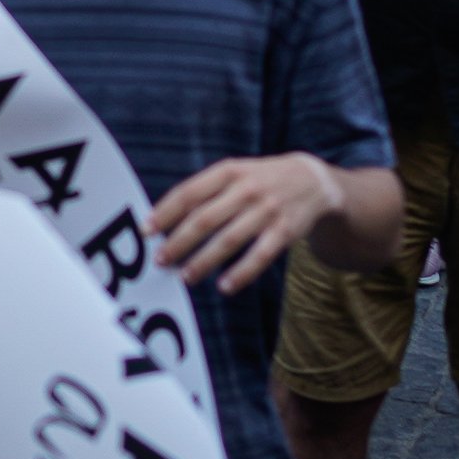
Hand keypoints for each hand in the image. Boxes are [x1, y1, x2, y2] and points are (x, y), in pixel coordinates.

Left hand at [147, 151, 345, 293]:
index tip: (146, 231)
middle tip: (160, 260)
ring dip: (203, 261)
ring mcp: (267, 210)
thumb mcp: (233, 173)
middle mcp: (246, 189)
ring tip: (185, 277)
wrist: (312, 180)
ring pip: (228, 240)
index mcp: (228, 172)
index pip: (189, 193)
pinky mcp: (285, 231)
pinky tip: (224, 287)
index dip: (165, 213)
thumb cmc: (258, 180)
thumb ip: (203, 192)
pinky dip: (240, 273)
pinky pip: (259, 256)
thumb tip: (163, 220)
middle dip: (178, 242)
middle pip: (204, 219)